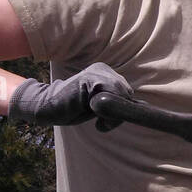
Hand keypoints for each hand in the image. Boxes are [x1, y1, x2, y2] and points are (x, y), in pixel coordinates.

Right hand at [8, 62, 133, 128]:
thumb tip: (143, 107)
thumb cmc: (74, 109)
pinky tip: (88, 109)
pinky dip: (104, 109)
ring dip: (110, 113)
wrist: (47, 107)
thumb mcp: (100, 108)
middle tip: (100, 121)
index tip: (105, 119)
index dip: (120, 110)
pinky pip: (109, 95)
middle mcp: (104, 70)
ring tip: (93, 115)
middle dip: (117, 112)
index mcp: (108, 75)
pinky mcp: (89, 78)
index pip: (127, 94)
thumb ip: (118, 105)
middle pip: (126, 94)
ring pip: (120, 96)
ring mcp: (97, 72)